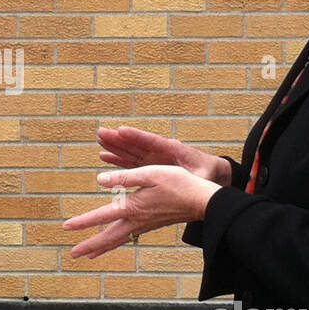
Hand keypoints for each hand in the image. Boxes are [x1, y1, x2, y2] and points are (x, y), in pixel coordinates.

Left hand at [64, 165, 222, 259]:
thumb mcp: (151, 173)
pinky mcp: (152, 224)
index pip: (102, 216)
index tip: (66, 228)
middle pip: (108, 237)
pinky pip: (129, 236)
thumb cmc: (179, 183)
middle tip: (73, 254)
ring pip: (119, 239)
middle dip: (90, 246)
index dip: (83, 222)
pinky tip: (115, 241)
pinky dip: (117, 241)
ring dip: (102, 247)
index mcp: (133, 207)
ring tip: (88, 255)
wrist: (203, 201)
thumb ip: (124, 177)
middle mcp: (137, 220)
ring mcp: (145, 224)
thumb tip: (99, 180)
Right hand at [97, 125, 230, 185]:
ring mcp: (153, 158)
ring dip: (114, 146)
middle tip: (101, 131)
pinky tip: (103, 156)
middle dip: (118, 138)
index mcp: (173, 150)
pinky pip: (130, 162)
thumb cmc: (207, 173)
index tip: (121, 130)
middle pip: (136, 143)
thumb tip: (190, 180)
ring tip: (98, 139)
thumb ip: (193, 177)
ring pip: (130, 150)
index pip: (152, 141)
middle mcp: (159, 152)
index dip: (136, 136)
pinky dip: (117, 159)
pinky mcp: (149, 166)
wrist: (209, 173)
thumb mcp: (202, 175)